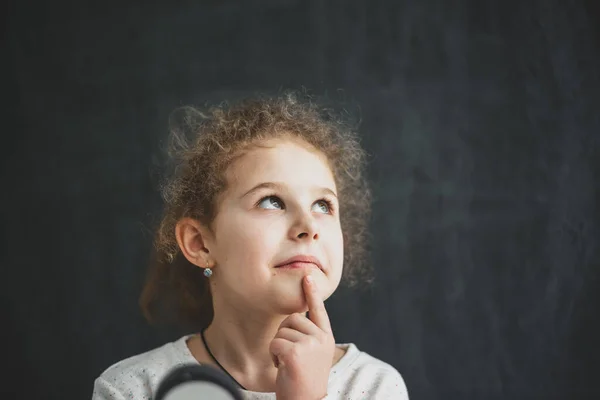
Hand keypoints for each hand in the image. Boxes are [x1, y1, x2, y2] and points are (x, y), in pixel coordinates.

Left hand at [270, 275, 334, 399]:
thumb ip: (309, 335)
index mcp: (326, 338)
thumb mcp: (313, 354)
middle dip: (284, 335)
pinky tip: (282, 367)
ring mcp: (310, 344)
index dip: (312, 293)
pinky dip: (273, 355)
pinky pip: (275, 343)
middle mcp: (321, 338)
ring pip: (282, 331)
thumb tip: (297, 314)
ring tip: (288, 363)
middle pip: (292, 319)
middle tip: (290, 355)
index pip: (319, 311)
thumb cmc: (304, 379)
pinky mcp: (296, 352)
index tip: (308, 277)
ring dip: (278, 347)